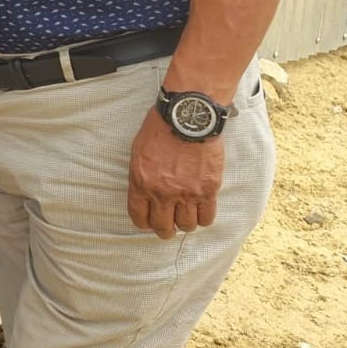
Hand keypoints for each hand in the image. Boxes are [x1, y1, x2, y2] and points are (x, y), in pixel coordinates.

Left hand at [127, 108, 224, 238]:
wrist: (186, 118)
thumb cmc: (159, 130)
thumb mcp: (138, 153)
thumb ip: (140, 177)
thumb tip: (143, 194)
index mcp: (141, 183)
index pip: (139, 217)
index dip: (144, 223)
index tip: (149, 222)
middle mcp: (162, 193)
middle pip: (163, 227)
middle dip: (165, 229)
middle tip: (169, 225)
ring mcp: (187, 193)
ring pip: (187, 226)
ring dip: (185, 223)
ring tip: (186, 215)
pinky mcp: (208, 190)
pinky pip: (207, 217)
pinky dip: (204, 218)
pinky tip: (201, 210)